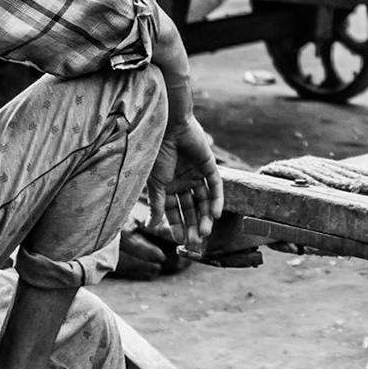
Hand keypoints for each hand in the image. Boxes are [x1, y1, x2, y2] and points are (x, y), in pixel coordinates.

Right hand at [147, 116, 222, 252]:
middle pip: (191, 208)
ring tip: (205, 232)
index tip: (180, 241)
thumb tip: (151, 225)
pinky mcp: (209, 166)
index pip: (174, 210)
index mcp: (168, 186)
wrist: (168, 127)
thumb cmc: (156, 153)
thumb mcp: (155, 183)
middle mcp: (183, 182)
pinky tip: (214, 214)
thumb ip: (156, 204)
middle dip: (193, 224)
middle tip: (195, 241)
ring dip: (205, 216)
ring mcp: (196, 174)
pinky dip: (216, 200)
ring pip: (203, 200)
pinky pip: (215, 187)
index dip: (177, 225)